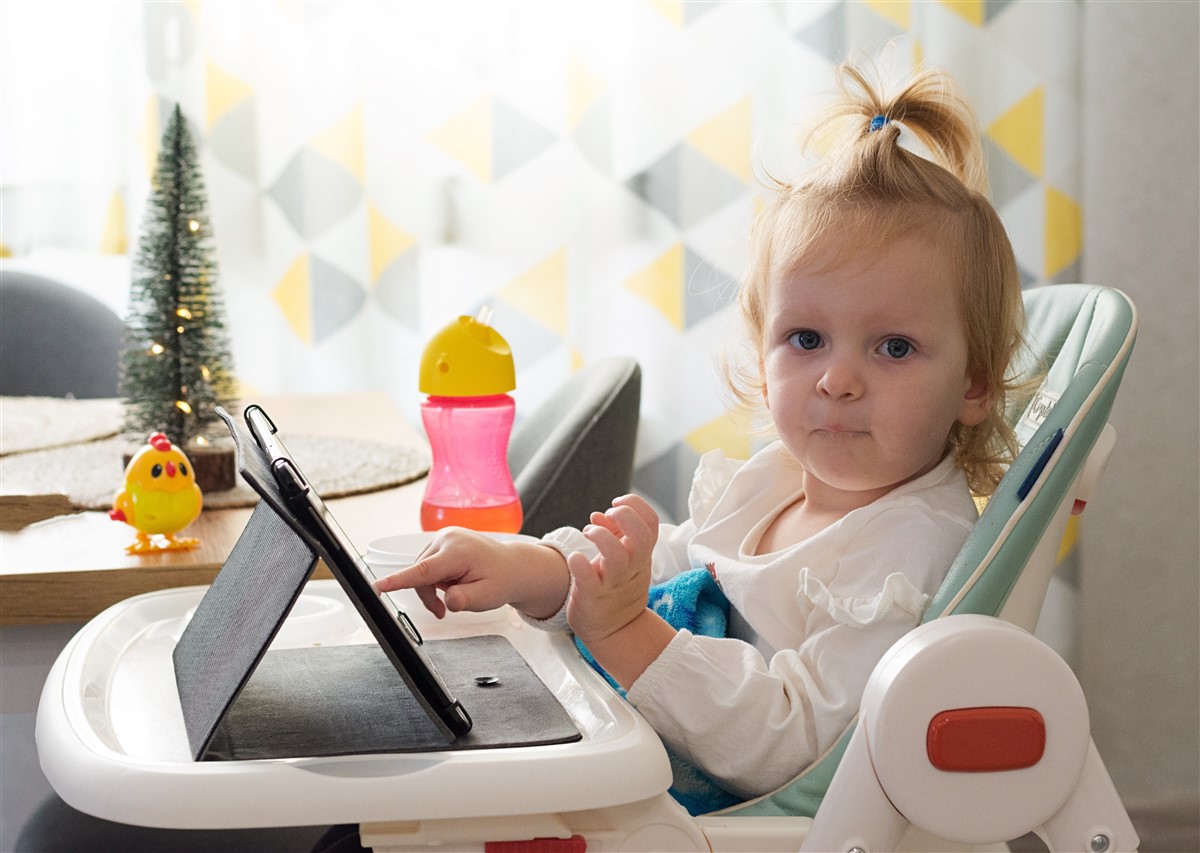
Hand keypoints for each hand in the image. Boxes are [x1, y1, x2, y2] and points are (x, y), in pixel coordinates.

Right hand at [373, 528, 568, 619]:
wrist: (511, 566)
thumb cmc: (501, 580)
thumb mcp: (488, 597)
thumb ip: (467, 599)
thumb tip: (450, 601)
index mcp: (458, 552)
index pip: (423, 570)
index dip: (399, 580)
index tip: (378, 586)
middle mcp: (447, 538)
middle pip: (420, 574)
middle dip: (429, 595)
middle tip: (446, 610)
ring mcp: (443, 536)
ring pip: (420, 570)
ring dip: (432, 587)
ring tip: (455, 592)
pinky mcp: (441, 539)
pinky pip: (426, 564)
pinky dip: (435, 578)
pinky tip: (452, 580)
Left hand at [566, 494, 659, 645]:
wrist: (614, 631)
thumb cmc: (616, 589)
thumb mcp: (624, 560)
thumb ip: (615, 534)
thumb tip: (600, 515)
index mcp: (641, 555)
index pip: (651, 522)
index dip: (635, 505)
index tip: (616, 503)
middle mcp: (631, 567)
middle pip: (642, 536)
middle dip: (625, 516)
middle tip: (608, 514)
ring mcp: (613, 582)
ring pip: (617, 556)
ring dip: (601, 536)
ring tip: (588, 531)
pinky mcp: (593, 596)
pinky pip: (588, 579)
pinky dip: (579, 564)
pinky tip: (575, 558)